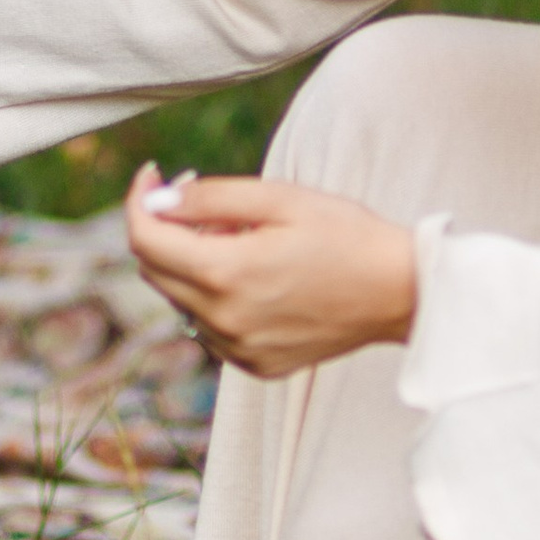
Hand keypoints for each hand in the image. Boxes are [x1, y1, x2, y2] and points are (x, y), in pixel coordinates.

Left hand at [126, 167, 417, 376]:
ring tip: (240, 238)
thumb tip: (158, 202)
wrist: (399, 292)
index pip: (143, 238)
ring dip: (191, 264)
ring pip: (180, 300)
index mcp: (225, 274)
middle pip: (154, 270)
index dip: (139, 199)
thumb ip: (210, 198)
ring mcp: (238, 349)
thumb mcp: (279, 198)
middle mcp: (223, 320)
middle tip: (198, 197)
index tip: (155, 175)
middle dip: (164, 227)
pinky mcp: (255, 365)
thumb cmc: (345, 234)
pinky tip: (254, 277)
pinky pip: (209, 328)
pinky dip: (213, 298)